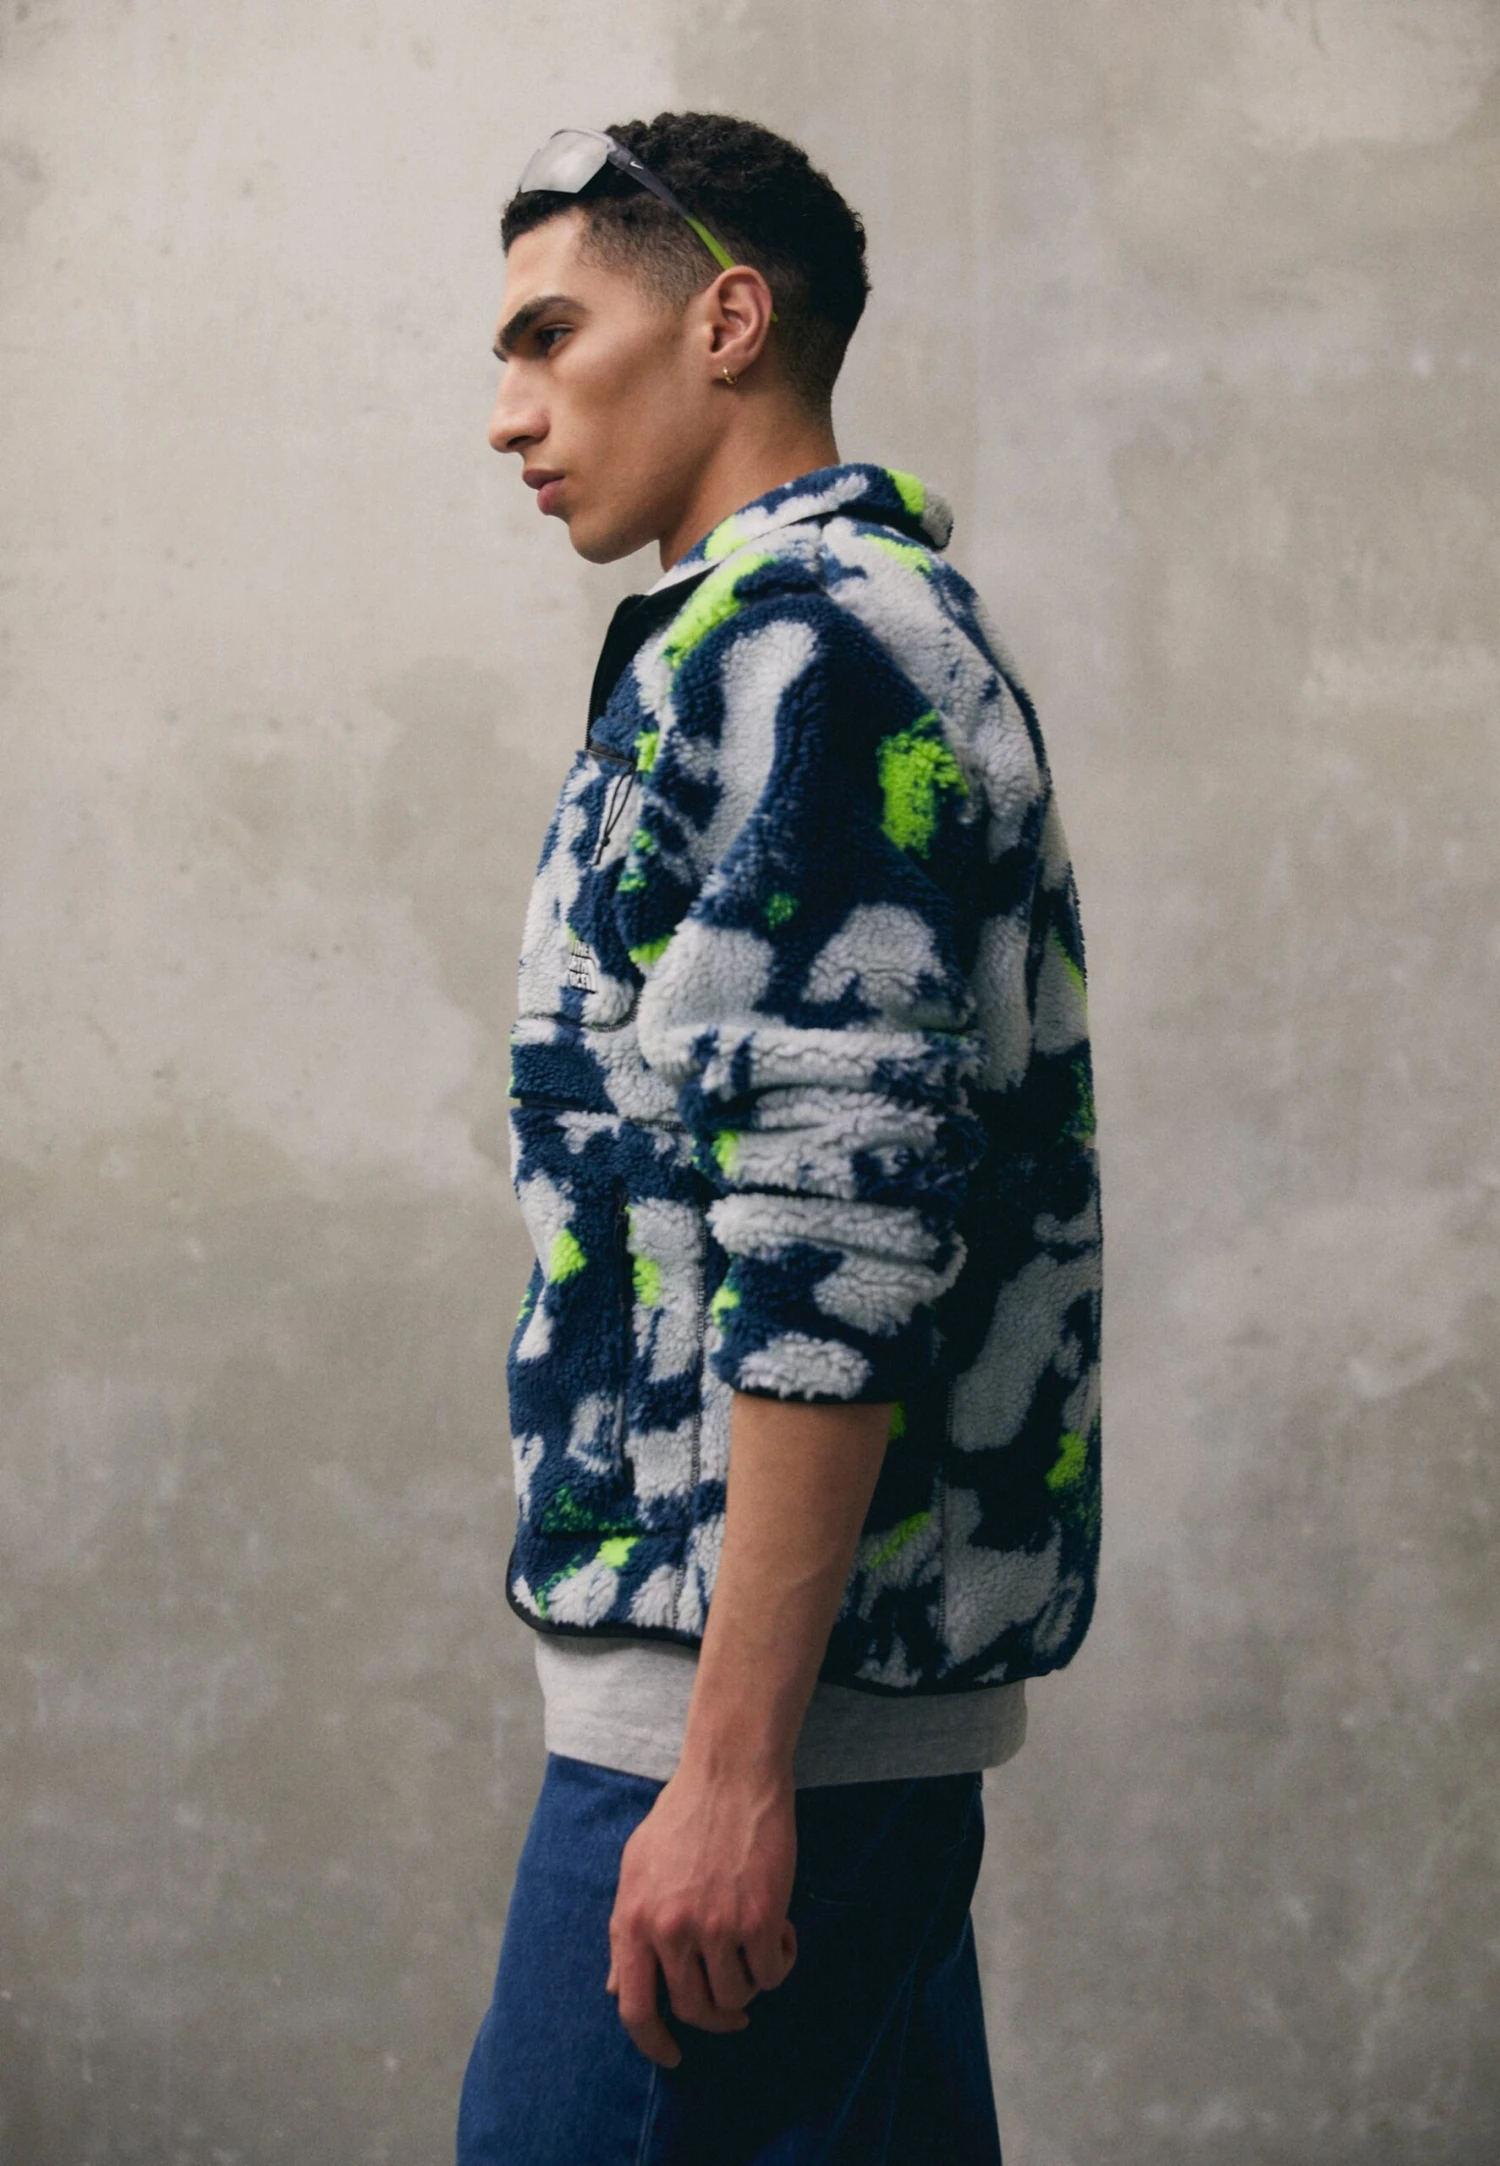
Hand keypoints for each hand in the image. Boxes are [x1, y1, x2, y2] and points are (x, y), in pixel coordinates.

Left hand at [606, 1765, 798, 2066]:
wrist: (730, 1775)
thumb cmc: (683, 1816)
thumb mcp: (636, 1869)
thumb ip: (626, 1931)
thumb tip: (617, 1986)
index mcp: (633, 1920)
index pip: (634, 2008)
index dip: (653, 2043)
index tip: (673, 2055)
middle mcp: (670, 1931)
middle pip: (694, 2010)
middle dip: (716, 2018)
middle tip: (733, 2010)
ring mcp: (716, 1928)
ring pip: (737, 1996)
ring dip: (750, 1983)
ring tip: (757, 1945)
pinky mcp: (759, 1919)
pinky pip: (771, 1974)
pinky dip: (779, 1963)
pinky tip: (781, 1932)